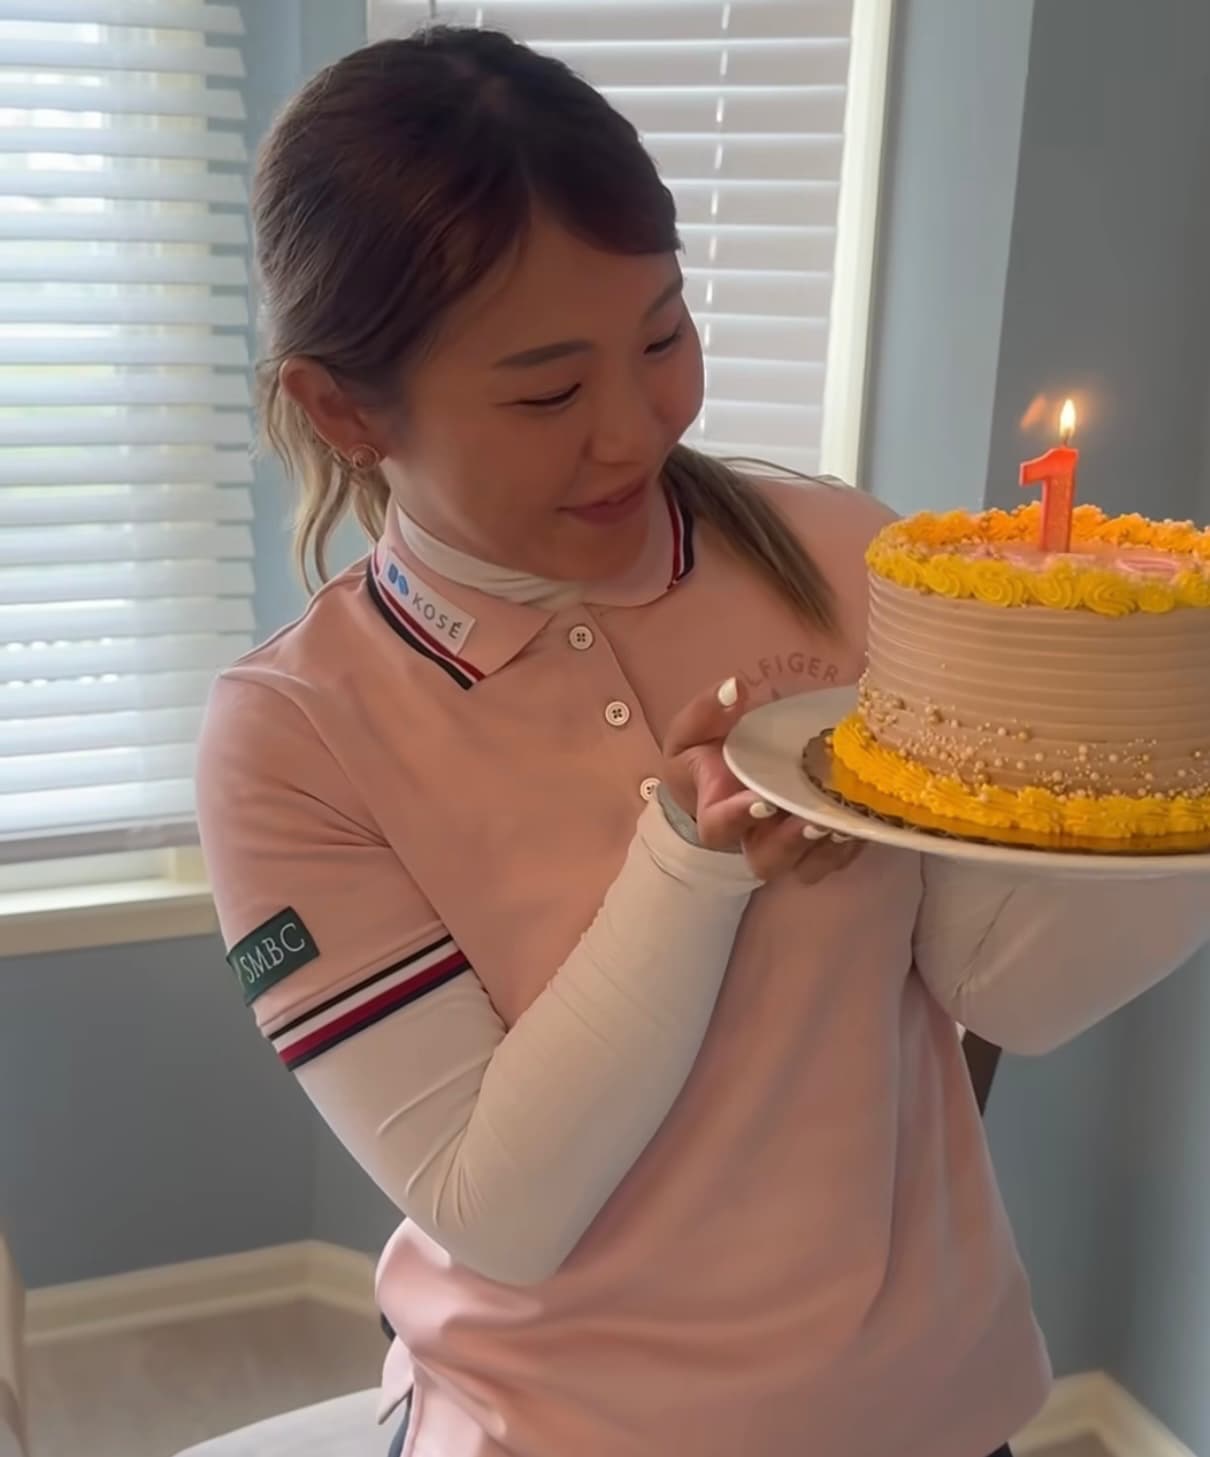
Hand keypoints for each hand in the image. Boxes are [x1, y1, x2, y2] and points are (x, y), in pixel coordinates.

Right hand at [661, 676, 864, 883]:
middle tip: (817, 820)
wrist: (722, 778)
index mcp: (716, 811)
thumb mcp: (694, 728)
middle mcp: (751, 837)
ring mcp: (785, 846)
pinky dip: (852, 844)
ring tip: (848, 823)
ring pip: (805, 866)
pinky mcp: (814, 846)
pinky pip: (835, 858)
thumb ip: (707, 710)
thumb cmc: (705, 754)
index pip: (719, 827)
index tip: (764, 801)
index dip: (739, 819)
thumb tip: (734, 687)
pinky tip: (867, 817)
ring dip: (828, 849)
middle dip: (792, 843)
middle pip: (767, 859)